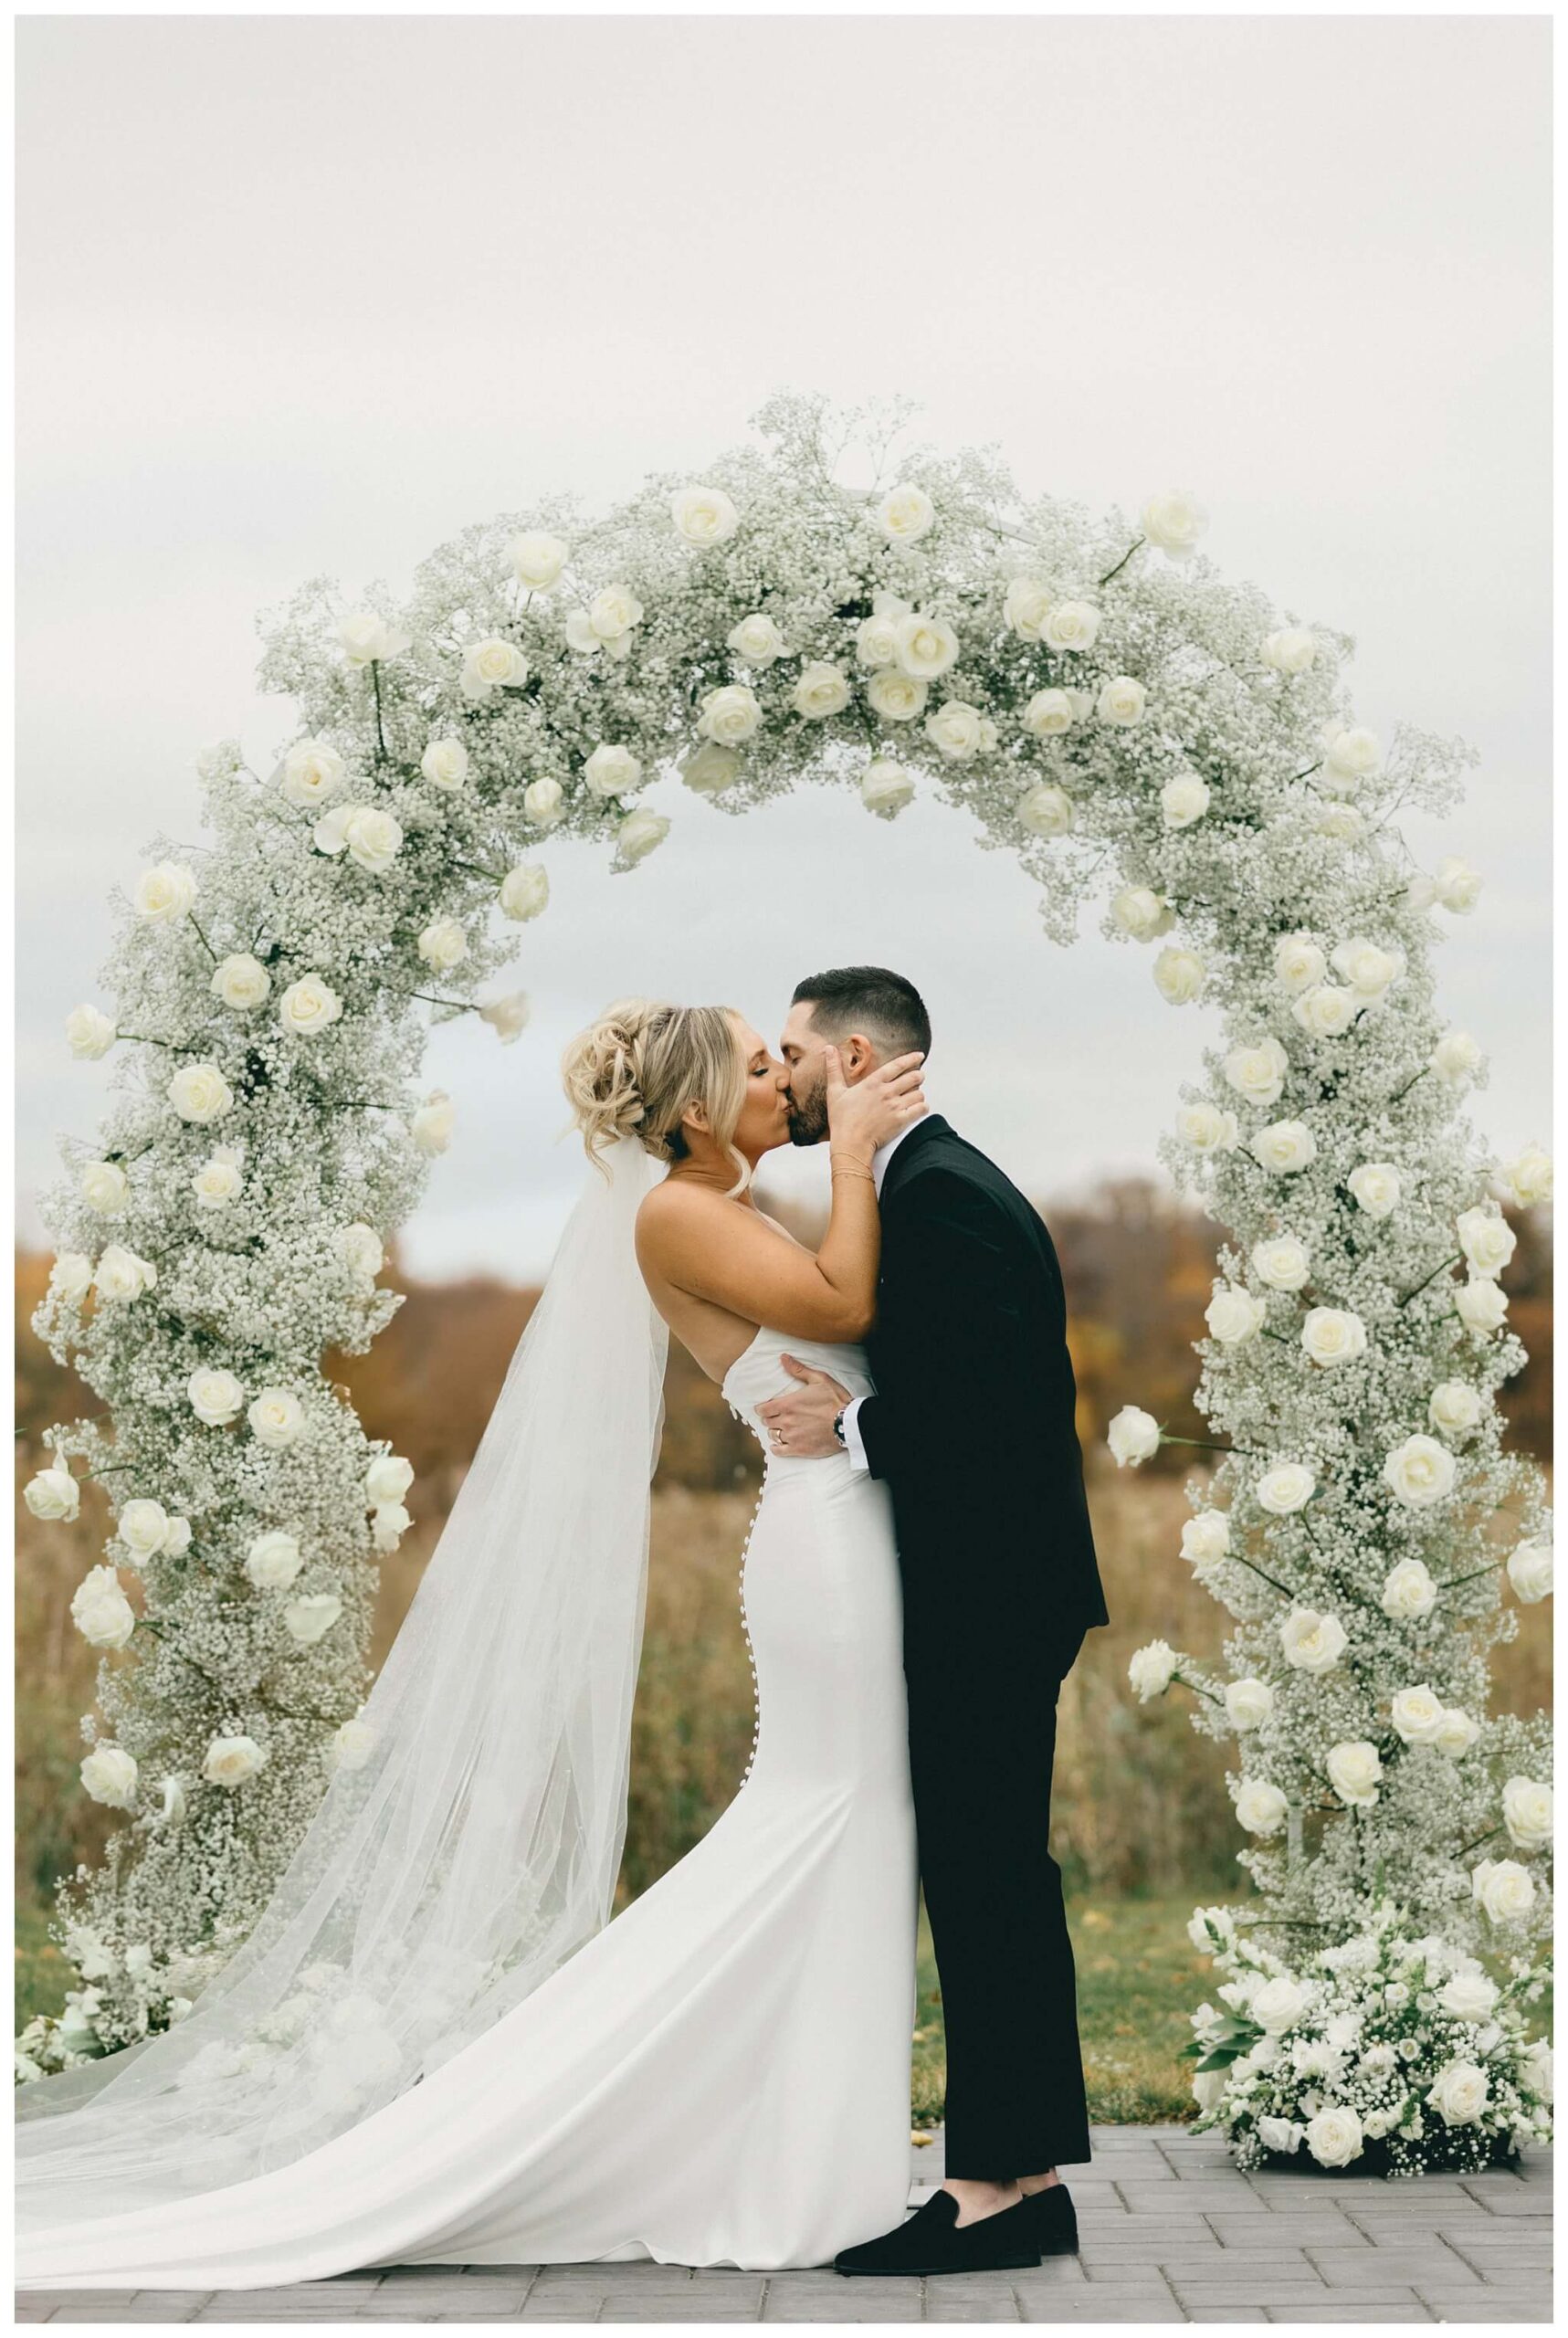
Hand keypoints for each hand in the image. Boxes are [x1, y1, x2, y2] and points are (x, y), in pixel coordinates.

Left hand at [756, 1356, 851, 1460]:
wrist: (849, 1423)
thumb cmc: (835, 1399)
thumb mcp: (819, 1379)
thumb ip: (798, 1370)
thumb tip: (783, 1357)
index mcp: (788, 1404)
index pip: (763, 1409)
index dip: (762, 1408)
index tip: (764, 1408)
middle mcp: (786, 1421)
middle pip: (767, 1422)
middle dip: (769, 1418)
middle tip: (775, 1417)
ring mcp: (792, 1436)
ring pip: (773, 1435)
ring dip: (775, 1431)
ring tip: (781, 1429)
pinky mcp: (799, 1449)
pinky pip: (780, 1451)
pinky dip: (777, 1448)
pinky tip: (779, 1446)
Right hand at [825, 1046, 925, 1160]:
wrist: (850, 1143)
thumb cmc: (841, 1119)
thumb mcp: (834, 1091)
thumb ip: (833, 1068)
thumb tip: (828, 1048)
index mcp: (873, 1083)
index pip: (897, 1065)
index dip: (911, 1058)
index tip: (920, 1055)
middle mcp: (887, 1092)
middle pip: (913, 1077)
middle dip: (919, 1075)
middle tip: (919, 1076)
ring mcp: (895, 1107)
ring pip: (919, 1093)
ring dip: (919, 1092)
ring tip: (916, 1094)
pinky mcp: (901, 1121)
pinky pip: (921, 1109)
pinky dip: (923, 1107)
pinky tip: (919, 1108)